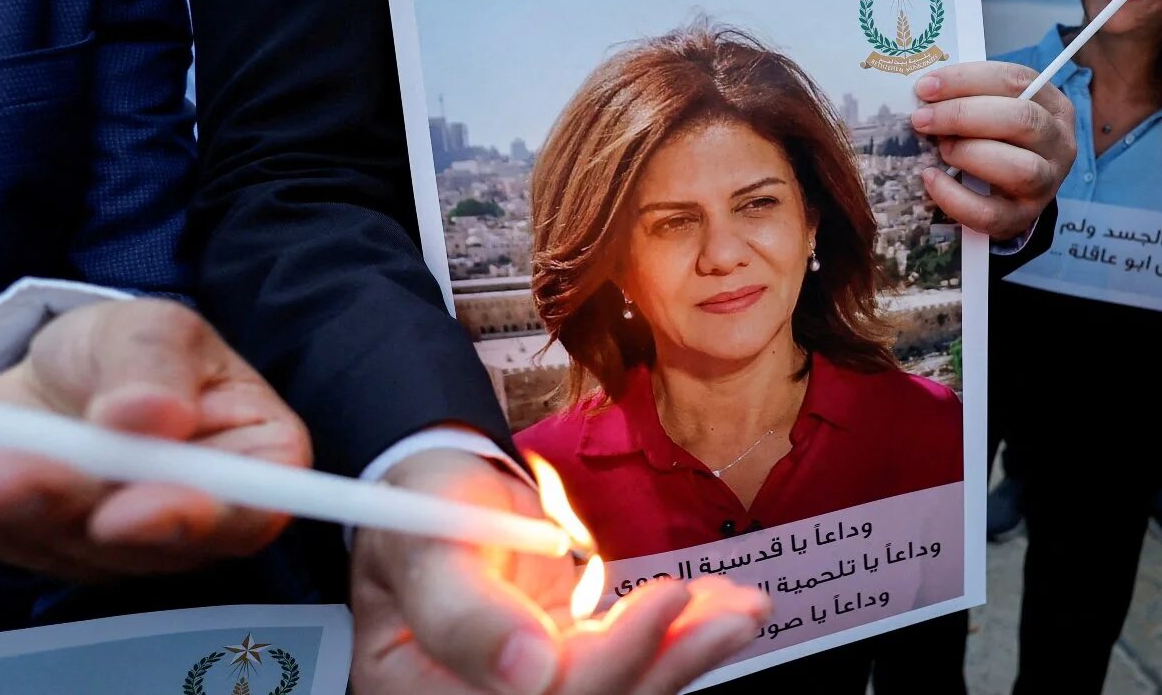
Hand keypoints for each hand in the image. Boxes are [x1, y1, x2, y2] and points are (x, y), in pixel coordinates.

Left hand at [0, 298, 309, 578]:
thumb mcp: (151, 327)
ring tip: (2, 460)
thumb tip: (153, 414)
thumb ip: (156, 363)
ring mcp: (132, 547)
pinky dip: (1, 509)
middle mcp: (202, 516)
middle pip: (160, 544)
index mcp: (255, 455)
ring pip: (83, 550)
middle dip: (89, 516)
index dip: (200, 519)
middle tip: (28, 480)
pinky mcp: (64, 555)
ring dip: (31, 506)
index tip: (128, 510)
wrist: (55, 376)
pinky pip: (27, 547)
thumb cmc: (127, 352)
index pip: (256, 510)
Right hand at [351, 448, 770, 694]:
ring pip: (624, 687)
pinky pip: (635, 661)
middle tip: (732, 614)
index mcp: (426, 691)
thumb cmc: (419, 507)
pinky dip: (682, 634)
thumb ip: (464, 611)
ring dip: (690, 650)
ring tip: (743, 611)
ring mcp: (535, 684)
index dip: (609, 662)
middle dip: (668, 659)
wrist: (437, 486)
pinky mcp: (574, 662)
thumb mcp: (427, 540)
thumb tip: (529, 670)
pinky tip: (724, 608)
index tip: (667, 600)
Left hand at [911, 61, 1073, 243]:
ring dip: (969, 153)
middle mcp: (1059, 143)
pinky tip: (931, 179)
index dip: (968, 80)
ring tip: (940, 149)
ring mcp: (1046, 184)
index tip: (925, 87)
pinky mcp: (1022, 218)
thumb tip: (925, 94)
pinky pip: (990, 213)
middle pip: (1022, 119)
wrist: (1012, 192)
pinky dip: (954, 196)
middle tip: (922, 119)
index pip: (1017, 80)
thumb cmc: (999, 139)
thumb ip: (970, 98)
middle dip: (963, 115)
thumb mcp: (994, 110)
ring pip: (1019, 168)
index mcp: (1054, 106)